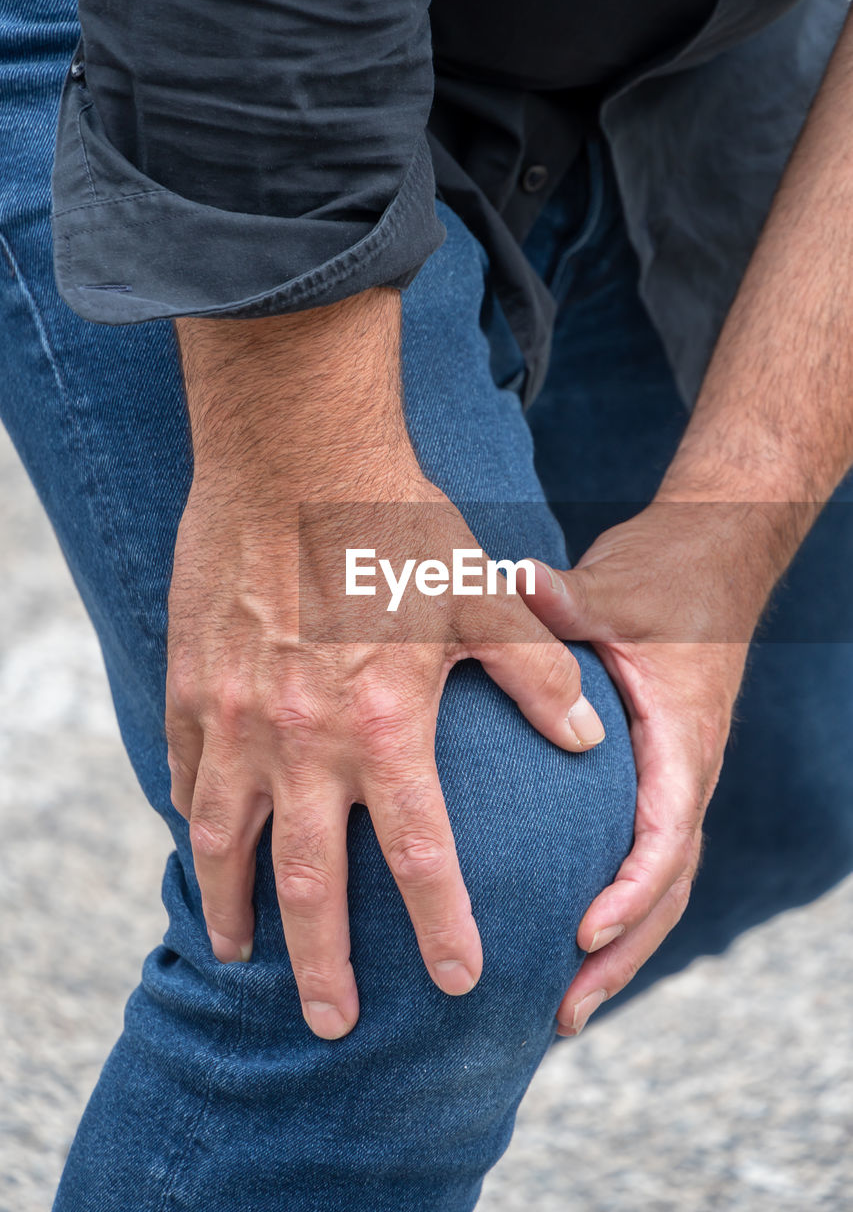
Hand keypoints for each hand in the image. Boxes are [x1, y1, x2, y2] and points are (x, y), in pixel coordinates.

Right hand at [166, 289, 605, 1039]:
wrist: (290, 454)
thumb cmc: (392, 525)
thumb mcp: (482, 597)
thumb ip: (536, 675)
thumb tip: (591, 738)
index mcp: (385, 725)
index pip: (420, 856)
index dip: (443, 927)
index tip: (462, 980)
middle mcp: (303, 740)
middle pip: (308, 881)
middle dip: (320, 963)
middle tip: (332, 1022)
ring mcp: (237, 718)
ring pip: (223, 843)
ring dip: (233, 907)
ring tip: (238, 956)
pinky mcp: (193, 686)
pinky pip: (187, 774)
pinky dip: (194, 820)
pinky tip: (202, 842)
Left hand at [521, 500, 779, 1034]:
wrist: (708, 563)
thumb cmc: (666, 578)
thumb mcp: (614, 588)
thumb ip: (567, 599)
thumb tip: (515, 582)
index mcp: (681, 741)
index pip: (665, 835)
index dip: (628, 892)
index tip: (581, 933)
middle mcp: (684, 773)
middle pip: (665, 888)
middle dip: (619, 956)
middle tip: (563, 1012)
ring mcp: (672, 782)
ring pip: (659, 887)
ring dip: (618, 951)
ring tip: (564, 1009)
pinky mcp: (653, 779)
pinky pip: (642, 860)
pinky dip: (614, 909)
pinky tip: (567, 940)